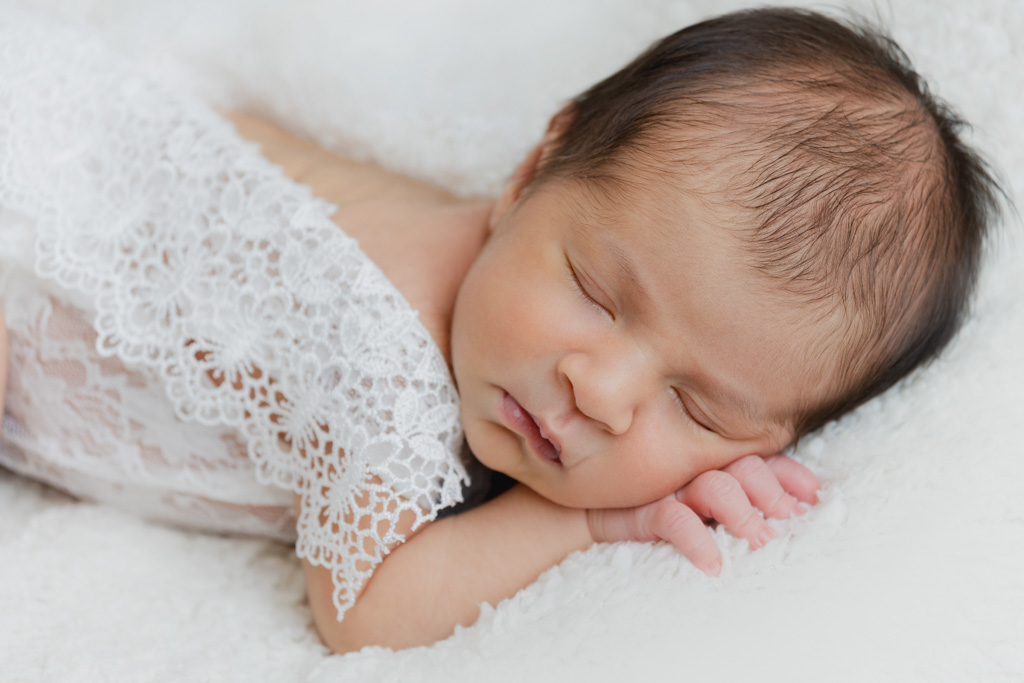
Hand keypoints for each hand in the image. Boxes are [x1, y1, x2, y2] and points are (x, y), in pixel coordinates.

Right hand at [586, 454, 818, 574]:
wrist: (585, 516)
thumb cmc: (650, 512)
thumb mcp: (698, 509)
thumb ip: (736, 505)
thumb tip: (789, 518)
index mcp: (714, 466)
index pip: (760, 461)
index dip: (789, 475)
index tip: (812, 498)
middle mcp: (696, 471)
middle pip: (744, 467)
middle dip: (772, 494)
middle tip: (787, 521)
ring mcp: (670, 488)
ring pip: (716, 487)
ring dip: (743, 514)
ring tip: (760, 542)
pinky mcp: (641, 509)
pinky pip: (673, 520)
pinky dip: (696, 540)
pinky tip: (713, 564)